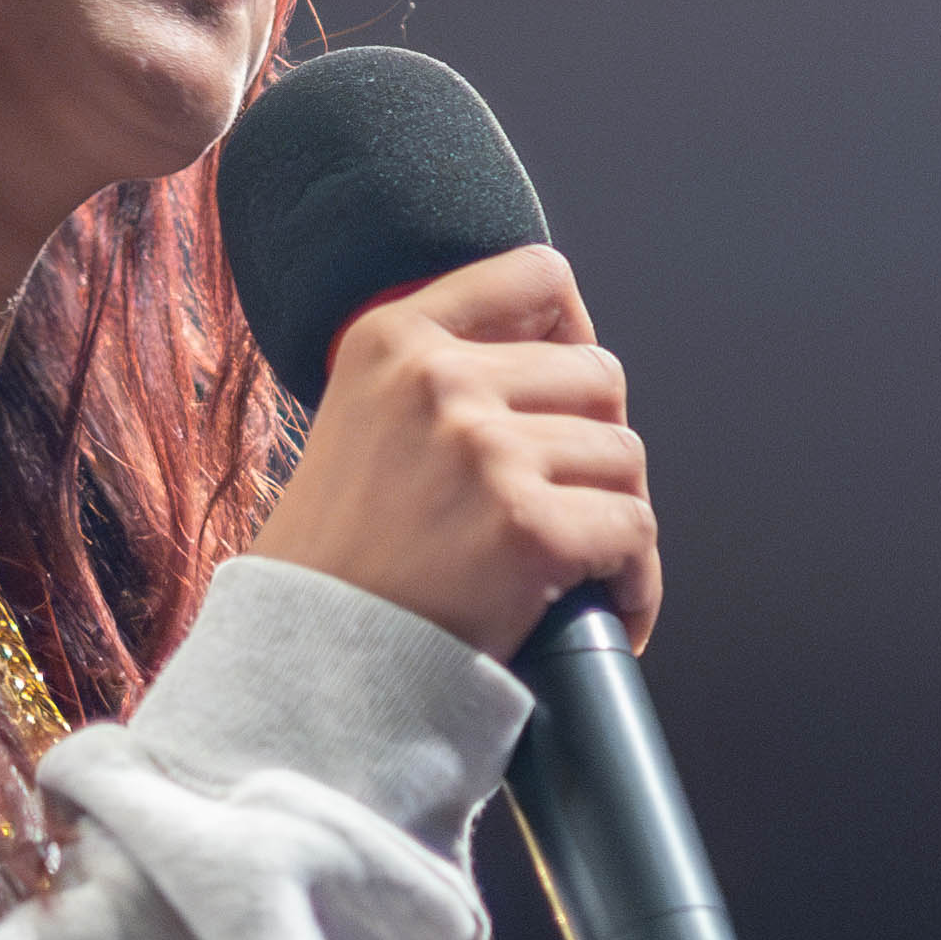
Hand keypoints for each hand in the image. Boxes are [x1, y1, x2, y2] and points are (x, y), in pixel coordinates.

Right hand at [251, 244, 663, 659]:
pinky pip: (634, 531)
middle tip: (574, 499)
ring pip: (625, 456)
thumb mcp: (355, 423)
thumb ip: (432, 378)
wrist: (305, 664)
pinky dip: (634, 580)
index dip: (573, 330)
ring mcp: (487, 453)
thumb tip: (549, 362)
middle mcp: (440, 382)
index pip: (538, 275)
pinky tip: (606, 608)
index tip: (571, 385)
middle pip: (599, 375)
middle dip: (598, 442)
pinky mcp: (529, 529)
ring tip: (587, 562)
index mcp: (392, 340)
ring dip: (617, 513)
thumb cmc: (334, 562)